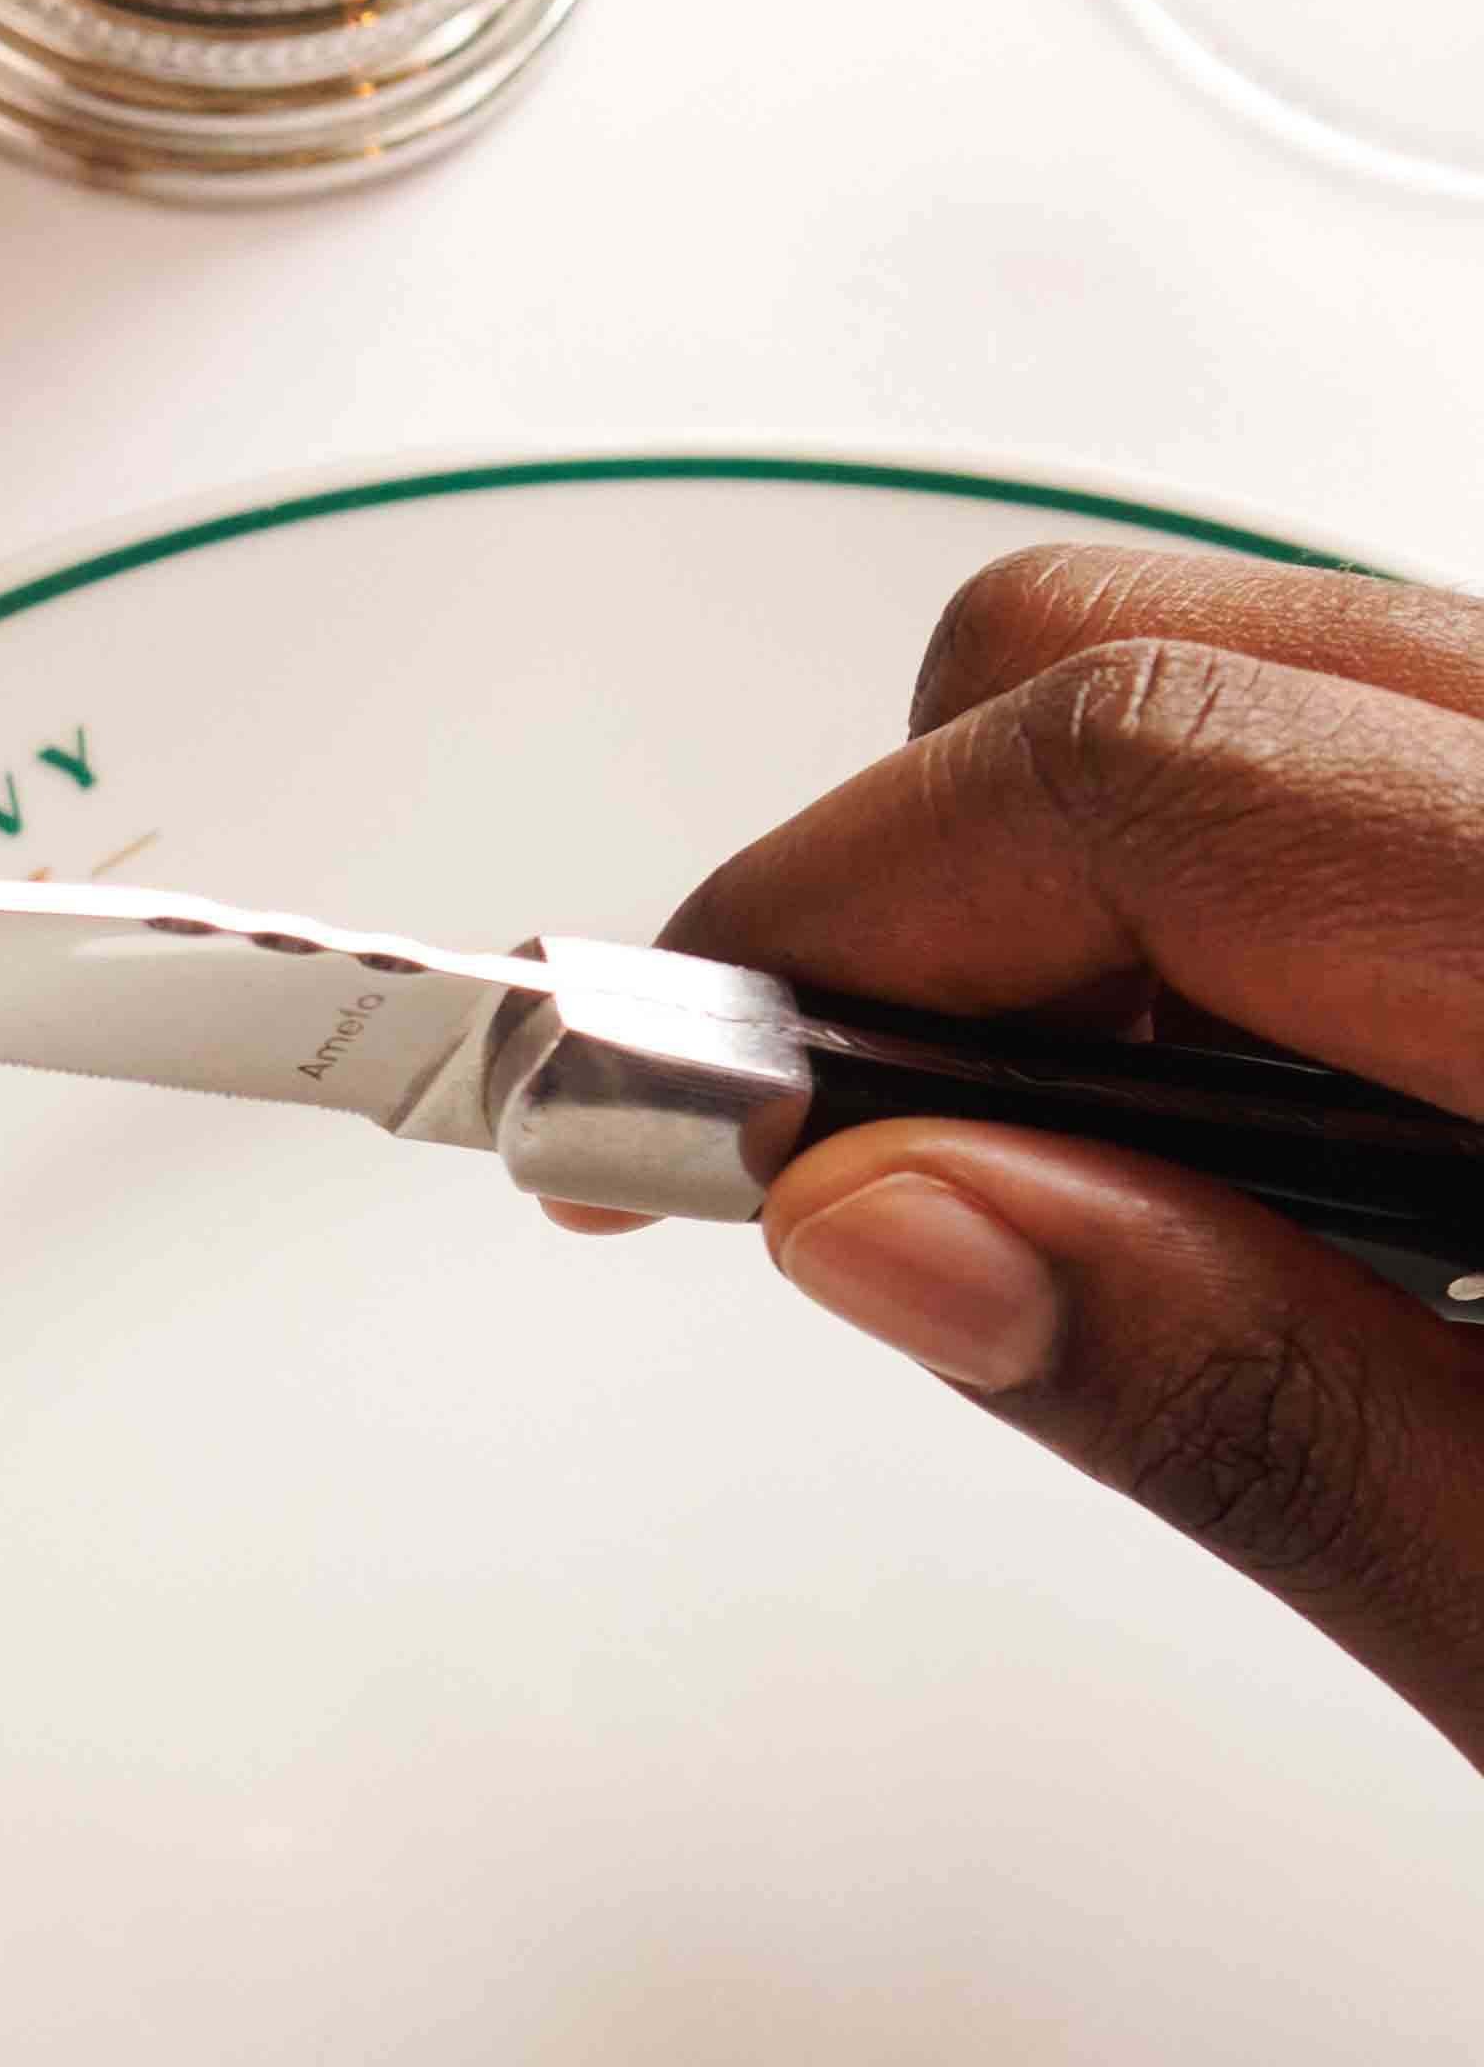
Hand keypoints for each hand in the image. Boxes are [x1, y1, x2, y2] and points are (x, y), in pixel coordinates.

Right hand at [669, 542, 1483, 1756]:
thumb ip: (1266, 1412)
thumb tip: (887, 1224)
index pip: (1157, 782)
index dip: (833, 925)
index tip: (659, 1118)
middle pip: (1183, 655)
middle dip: (937, 883)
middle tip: (856, 1171)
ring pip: (1294, 679)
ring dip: (1116, 895)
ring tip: (1130, 1193)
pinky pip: (1407, 760)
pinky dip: (1282, 903)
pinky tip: (1326, 1144)